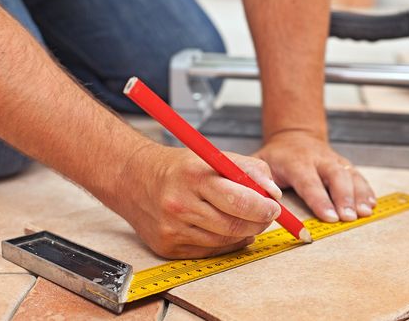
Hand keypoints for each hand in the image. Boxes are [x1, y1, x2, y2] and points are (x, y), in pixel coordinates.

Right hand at [107, 144, 281, 258]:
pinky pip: (209, 251)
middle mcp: (180, 203)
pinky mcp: (167, 247)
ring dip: (243, 233)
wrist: (134, 179)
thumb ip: (250, 170)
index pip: (239, 199)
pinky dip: (225, 243)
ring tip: (245, 220)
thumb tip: (273, 193)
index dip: (263, 208)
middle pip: (233, 225)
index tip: (274, 208)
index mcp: (194, 175)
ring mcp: (172, 228)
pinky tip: (227, 231)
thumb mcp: (215, 156)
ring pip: (224, 241)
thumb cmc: (179, 168)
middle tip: (266, 216)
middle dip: (258, 222)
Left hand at [254, 130, 375, 222]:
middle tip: (349, 217)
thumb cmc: (277, 156)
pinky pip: (358, 176)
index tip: (329, 216)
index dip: (320, 199)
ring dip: (359, 195)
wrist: (295, 136)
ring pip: (350, 175)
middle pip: (336, 176)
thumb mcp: (260, 162)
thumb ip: (258, 179)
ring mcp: (333, 160)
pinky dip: (366, 190)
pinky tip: (371, 204)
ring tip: (364, 213)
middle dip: (344, 197)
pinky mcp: (344, 164)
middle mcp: (318, 159)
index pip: (309, 181)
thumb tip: (261, 199)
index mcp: (296, 161)